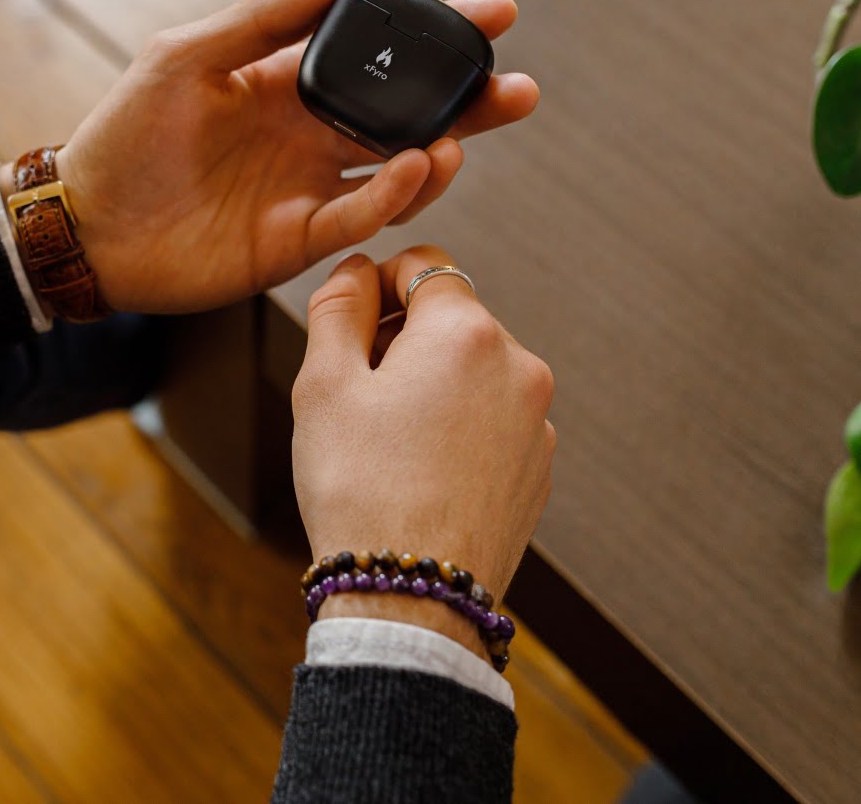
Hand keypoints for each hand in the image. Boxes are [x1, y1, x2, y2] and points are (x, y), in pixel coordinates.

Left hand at [54, 0, 538, 313]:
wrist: (86, 225)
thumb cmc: (124, 135)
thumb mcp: (185, 56)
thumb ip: (261, 19)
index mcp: (286, 86)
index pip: (376, 58)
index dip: (433, 39)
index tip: (491, 16)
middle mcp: (308, 138)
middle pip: (404, 118)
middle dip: (465, 102)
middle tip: (517, 87)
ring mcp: (306, 190)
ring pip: (395, 172)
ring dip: (439, 154)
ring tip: (461, 134)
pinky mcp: (296, 241)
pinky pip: (357, 216)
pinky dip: (391, 195)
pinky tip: (414, 167)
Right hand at [291, 246, 554, 657]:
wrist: (411, 597)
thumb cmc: (359, 488)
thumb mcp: (323, 384)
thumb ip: (337, 307)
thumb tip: (356, 271)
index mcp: (466, 332)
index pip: (424, 264)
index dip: (377, 284)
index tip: (349, 325)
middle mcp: (518, 366)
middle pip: (451, 320)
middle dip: (402, 340)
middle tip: (356, 393)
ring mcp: (535, 421)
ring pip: (472, 373)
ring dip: (430, 385)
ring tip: (385, 442)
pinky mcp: (537, 468)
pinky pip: (491, 421)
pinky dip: (456, 428)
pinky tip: (417, 473)